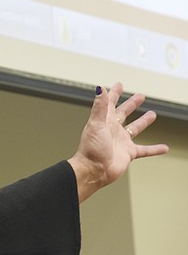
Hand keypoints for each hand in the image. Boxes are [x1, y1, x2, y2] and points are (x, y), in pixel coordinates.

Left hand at [68, 82, 168, 201]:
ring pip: (134, 129)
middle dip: (131, 104)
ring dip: (143, 122)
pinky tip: (164, 147)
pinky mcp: (128, 153)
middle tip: (140, 96)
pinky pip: (144, 150)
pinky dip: (154, 149)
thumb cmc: (90, 149)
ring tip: (152, 114)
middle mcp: (112, 130)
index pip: (109, 104)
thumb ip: (99, 106)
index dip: (114, 94)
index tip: (119, 85)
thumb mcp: (96, 124)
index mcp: (104, 121)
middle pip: (123, 113)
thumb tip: (99, 88)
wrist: (94, 170)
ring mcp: (121, 141)